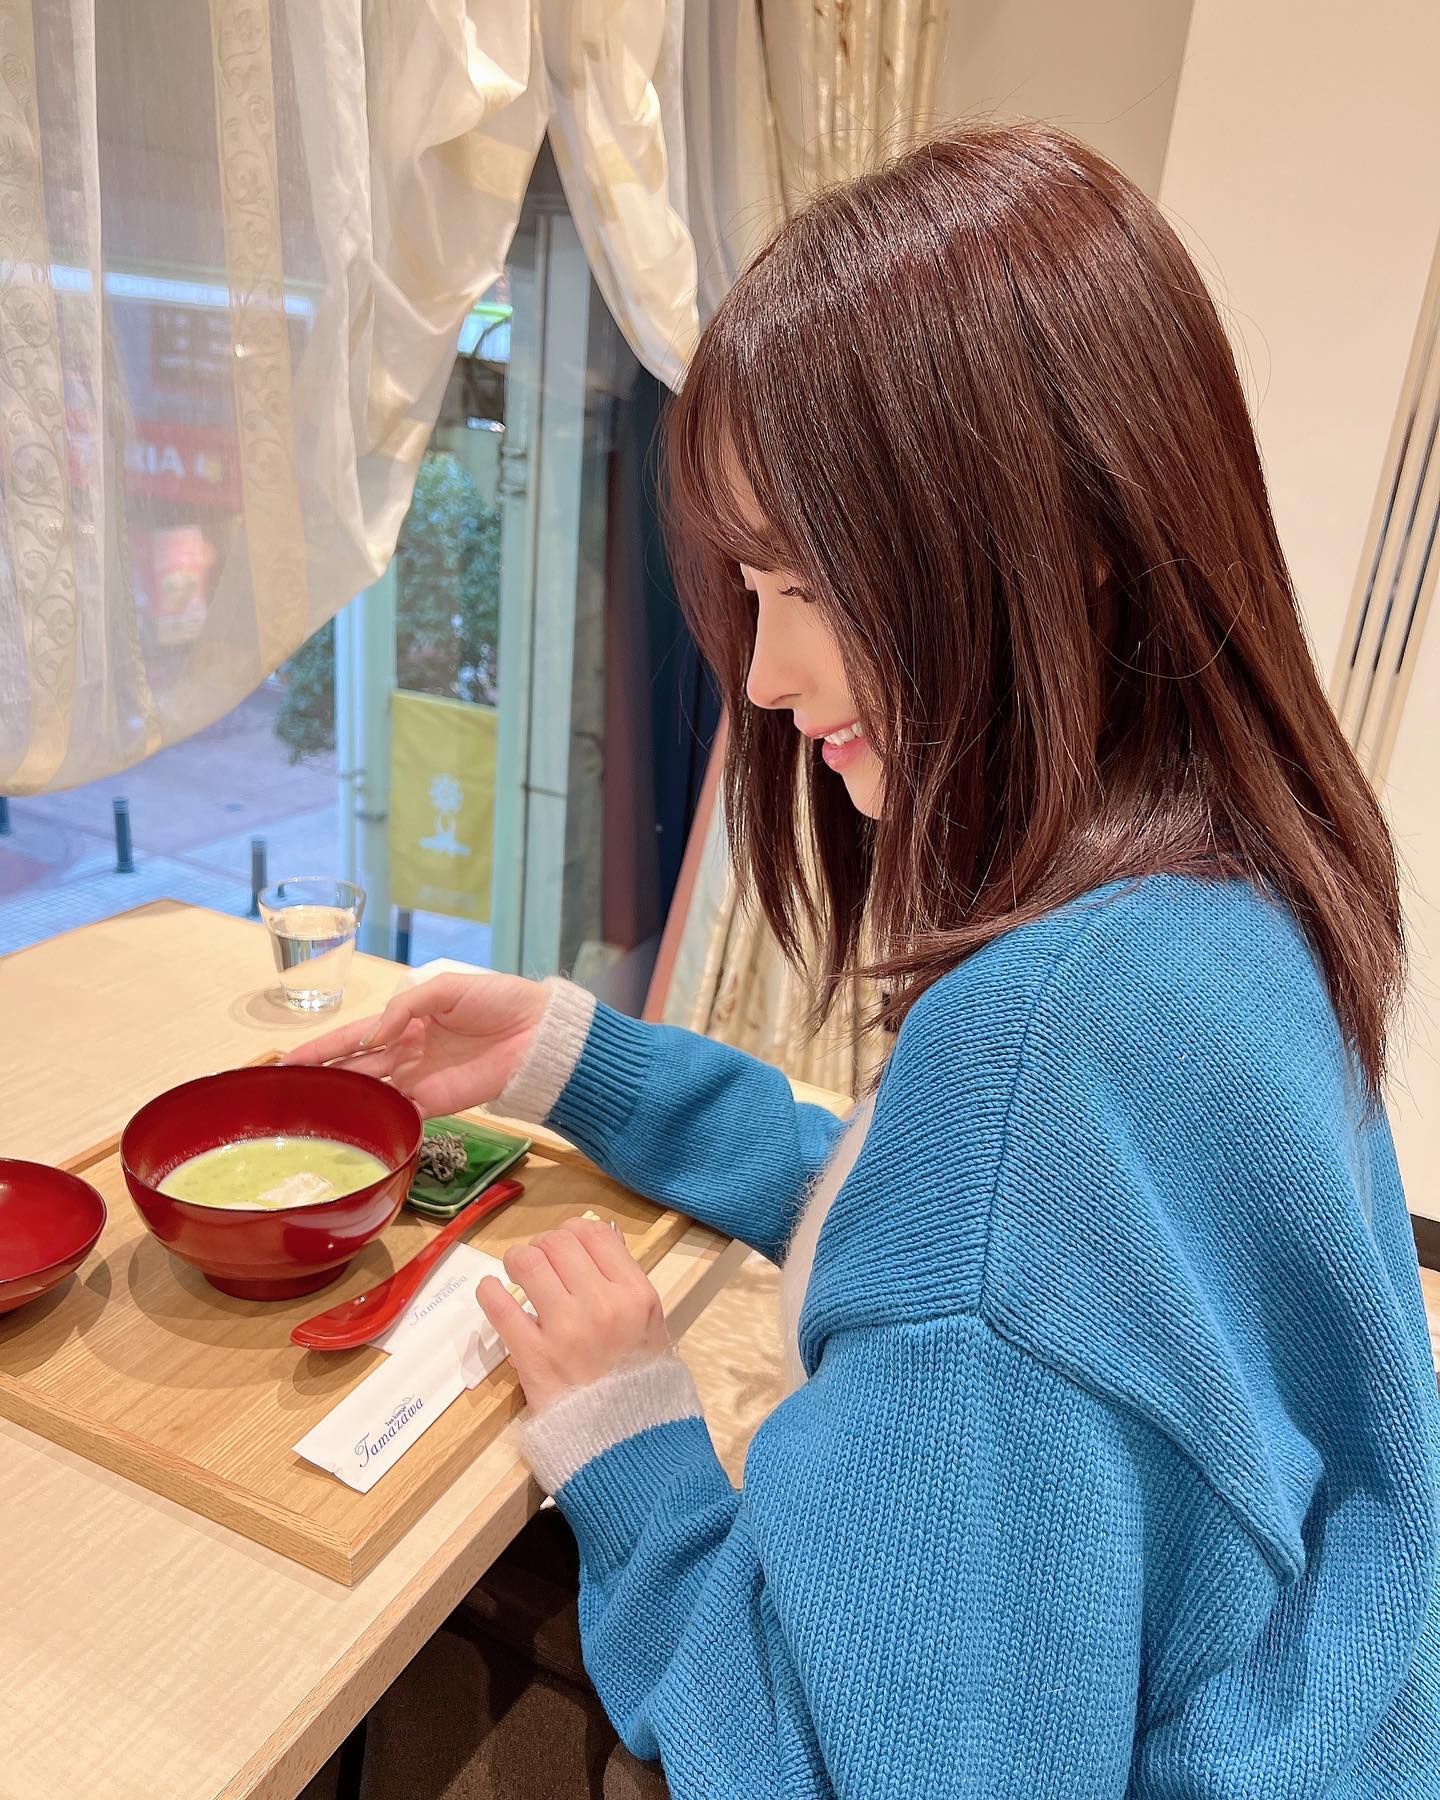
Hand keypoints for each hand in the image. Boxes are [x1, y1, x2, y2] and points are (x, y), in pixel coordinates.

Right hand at [283, 973, 547, 1117]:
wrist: (538, 1034)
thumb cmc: (498, 1001)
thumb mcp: (447, 987)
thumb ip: (406, 1006)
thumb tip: (374, 1034)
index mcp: (405, 1020)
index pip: (353, 1036)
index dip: (321, 1047)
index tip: (286, 1060)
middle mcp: (405, 1051)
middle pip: (353, 1067)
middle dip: (320, 1078)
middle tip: (282, 1093)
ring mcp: (419, 1079)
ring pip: (370, 1092)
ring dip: (341, 1101)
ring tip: (304, 1113)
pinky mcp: (437, 1103)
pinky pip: (401, 1114)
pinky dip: (377, 1120)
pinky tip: (349, 1128)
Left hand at [477, 1216, 670, 1413]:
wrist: (630, 1446)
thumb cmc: (642, 1387)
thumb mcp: (652, 1329)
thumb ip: (626, 1287)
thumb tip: (598, 1245)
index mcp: (636, 1294)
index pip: (594, 1233)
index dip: (572, 1231)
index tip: (563, 1246)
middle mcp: (603, 1304)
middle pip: (559, 1242)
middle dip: (543, 1246)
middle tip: (537, 1263)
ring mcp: (566, 1329)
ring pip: (529, 1262)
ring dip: (516, 1261)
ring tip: (516, 1274)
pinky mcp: (534, 1356)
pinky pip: (500, 1306)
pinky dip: (489, 1292)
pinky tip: (491, 1291)